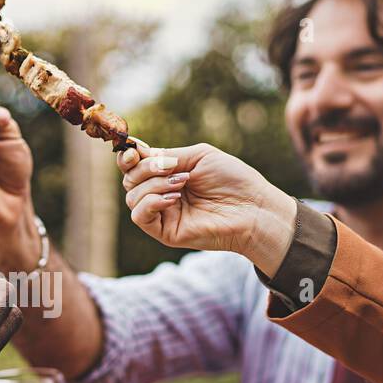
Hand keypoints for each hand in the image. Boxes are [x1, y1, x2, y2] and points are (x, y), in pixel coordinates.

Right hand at [118, 142, 296, 274]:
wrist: (253, 208)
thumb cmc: (234, 180)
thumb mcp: (199, 156)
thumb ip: (167, 155)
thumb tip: (137, 153)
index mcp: (168, 174)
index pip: (134, 166)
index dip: (128, 157)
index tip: (134, 151)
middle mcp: (161, 193)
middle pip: (129, 180)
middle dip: (145, 168)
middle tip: (172, 168)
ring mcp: (163, 214)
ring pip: (132, 196)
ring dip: (153, 184)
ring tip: (181, 183)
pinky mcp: (165, 232)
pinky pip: (139, 216)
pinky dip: (151, 202)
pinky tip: (173, 198)